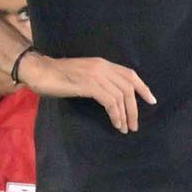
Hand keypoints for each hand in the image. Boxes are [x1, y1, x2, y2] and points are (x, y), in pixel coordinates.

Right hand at [16, 53, 156, 133]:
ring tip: (125, 128)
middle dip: (135, 108)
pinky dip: (116, 114)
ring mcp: (97, 75)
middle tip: (135, 125)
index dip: (143, 87)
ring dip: (126, 115)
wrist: (40, 71)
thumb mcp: (84, 74)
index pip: (130, 74)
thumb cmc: (58, 76)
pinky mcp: (90, 85)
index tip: (151, 100)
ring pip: (121, 96)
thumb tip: (113, 97)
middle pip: (129, 87)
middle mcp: (103, 67)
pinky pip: (111, 102)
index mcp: (103, 63)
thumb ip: (99, 80)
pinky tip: (115, 123)